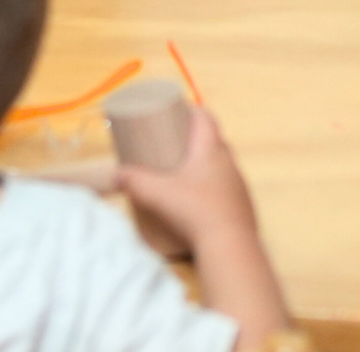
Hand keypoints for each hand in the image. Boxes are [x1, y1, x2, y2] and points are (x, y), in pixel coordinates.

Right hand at [116, 108, 258, 254]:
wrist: (230, 249)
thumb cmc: (194, 211)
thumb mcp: (156, 193)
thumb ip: (132, 180)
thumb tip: (115, 175)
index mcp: (211, 151)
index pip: (206, 118)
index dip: (192, 110)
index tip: (176, 110)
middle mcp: (229, 164)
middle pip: (215, 140)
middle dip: (196, 137)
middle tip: (175, 140)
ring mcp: (240, 187)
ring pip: (223, 164)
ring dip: (207, 162)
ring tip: (186, 169)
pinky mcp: (244, 208)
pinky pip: (228, 187)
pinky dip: (215, 185)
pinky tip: (202, 197)